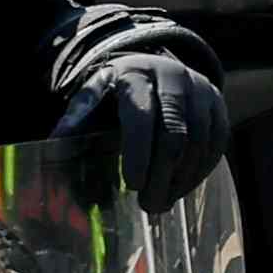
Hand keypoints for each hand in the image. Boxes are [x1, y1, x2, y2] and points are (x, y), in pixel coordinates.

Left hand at [50, 43, 229, 209]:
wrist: (153, 66)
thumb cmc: (117, 91)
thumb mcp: (93, 97)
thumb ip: (76, 119)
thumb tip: (53, 144)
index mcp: (136, 75)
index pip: (141, 117)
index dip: (138, 153)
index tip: (131, 185)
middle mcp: (174, 78)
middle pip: (175, 135)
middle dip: (161, 176)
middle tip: (148, 206)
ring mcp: (201, 90)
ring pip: (199, 143)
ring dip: (181, 179)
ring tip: (162, 201)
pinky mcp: (219, 104)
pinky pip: (216, 144)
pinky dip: (199, 171)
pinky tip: (181, 187)